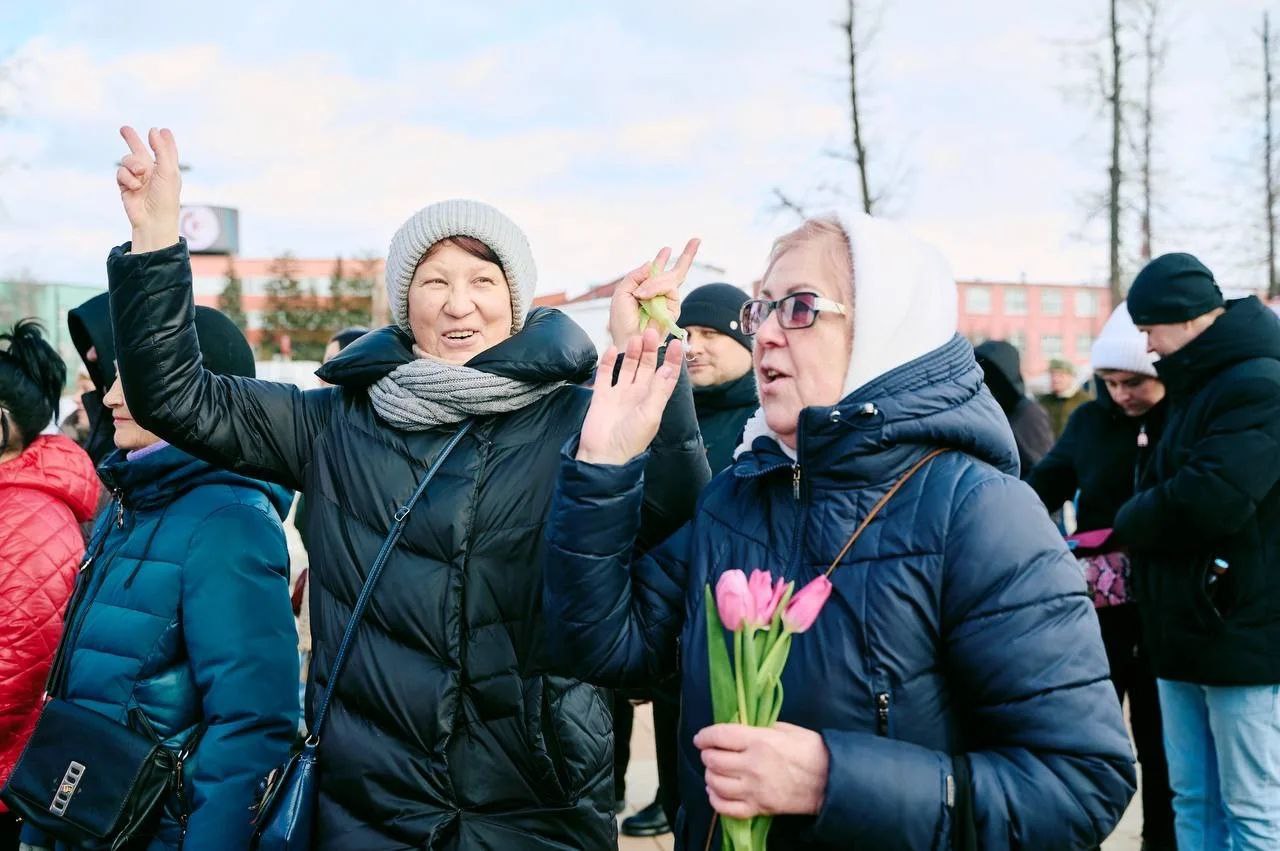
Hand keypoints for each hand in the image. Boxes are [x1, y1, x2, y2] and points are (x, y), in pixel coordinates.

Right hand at [116, 125, 181, 252]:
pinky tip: (135, 187)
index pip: (165, 151)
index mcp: (167, 168)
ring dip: (132, 163)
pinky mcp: (125, 185)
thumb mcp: (168, 170)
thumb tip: (154, 130)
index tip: (163, 130)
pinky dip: (127, 177)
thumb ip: (161, 149)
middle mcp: (152, 171)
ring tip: (140, 173)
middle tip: (124, 129)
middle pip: (140, 150)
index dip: (164, 141)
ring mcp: (137, 178)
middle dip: (132, 139)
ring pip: (128, 159)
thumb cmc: (165, 197)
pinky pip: (121, 172)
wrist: (152, 219)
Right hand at [577, 328, 683, 465]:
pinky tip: (611, 349)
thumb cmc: (630, 440)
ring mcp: (619, 394)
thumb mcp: (650, 414)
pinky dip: (608, 362)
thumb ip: (658, 390)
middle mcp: (637, 395)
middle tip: (651, 332)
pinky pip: (606, 374)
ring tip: (636, 337)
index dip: (673, 360)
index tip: (677, 342)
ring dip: (632, 352)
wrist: (603, 455)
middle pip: (646, 367)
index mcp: (653, 400)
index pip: (666, 375)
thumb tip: (669, 368)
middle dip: (650, 350)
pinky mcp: (602, 396)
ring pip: (628, 368)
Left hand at [607, 239, 700, 347]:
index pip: (658, 272)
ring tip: (639, 295)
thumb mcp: (622, 292)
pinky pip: (668, 288)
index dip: (663, 259)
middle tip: (696, 240)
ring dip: (652, 283)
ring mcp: (669, 301)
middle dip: (688, 255)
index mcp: (647, 289)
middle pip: (677, 272)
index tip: (669, 248)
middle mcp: (660, 294)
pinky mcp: (674, 308)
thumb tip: (651, 264)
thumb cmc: (622, 321)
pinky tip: (643, 296)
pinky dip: (655, 289)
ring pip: (668, 279)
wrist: (628, 339)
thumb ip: (635, 276)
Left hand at [695, 722, 829, 818]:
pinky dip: (716, 799)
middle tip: (711, 753)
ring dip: (710, 776)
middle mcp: (752, 765)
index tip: (701, 738)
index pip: (719, 736)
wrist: (830, 781)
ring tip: (715, 771)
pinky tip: (716, 791)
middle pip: (713, 760)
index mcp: (759, 741)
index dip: (705, 736)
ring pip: (715, 783)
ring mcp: (754, 789)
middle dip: (707, 755)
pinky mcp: (759, 808)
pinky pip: (726, 808)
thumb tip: (737, 730)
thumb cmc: (810, 750)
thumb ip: (758, 729)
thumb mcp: (785, 729)